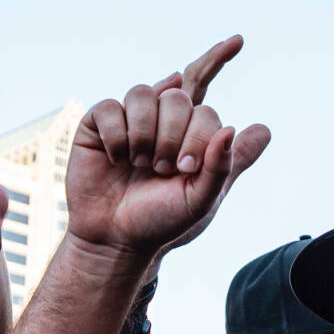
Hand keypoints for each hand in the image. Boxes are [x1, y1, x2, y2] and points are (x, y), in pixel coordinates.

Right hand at [65, 56, 268, 261]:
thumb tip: (234, 128)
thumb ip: (224, 166)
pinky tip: (116, 159)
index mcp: (192, 138)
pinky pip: (110, 107)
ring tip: (139, 163)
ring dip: (143, 133)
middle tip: (161, 169)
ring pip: (142, 94)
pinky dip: (116, 135)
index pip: (205, 113)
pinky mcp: (99, 125)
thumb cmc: (160, 220)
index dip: (198, 137)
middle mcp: (163, 123)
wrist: (115, 239)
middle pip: (176, 99)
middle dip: (171, 136)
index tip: (187, 169)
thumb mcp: (200, 199)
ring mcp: (131, 121)